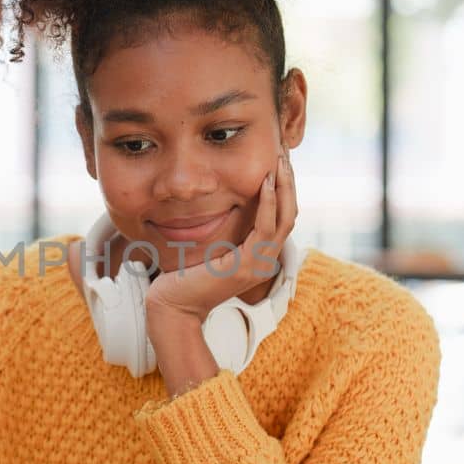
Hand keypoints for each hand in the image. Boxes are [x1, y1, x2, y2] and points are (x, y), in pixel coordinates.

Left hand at [146, 147, 297, 322]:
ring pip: (285, 219)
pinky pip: (265, 229)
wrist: (173, 308)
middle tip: (285, 156)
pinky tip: (264, 184)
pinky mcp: (246, 265)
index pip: (282, 219)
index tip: (279, 165)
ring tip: (280, 162)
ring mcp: (258, 265)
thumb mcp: (210, 252)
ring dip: (284, 188)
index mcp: (259, 258)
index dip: (284, 191)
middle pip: (291, 216)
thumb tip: (224, 210)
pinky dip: (268, 204)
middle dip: (289, 184)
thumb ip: (223, 236)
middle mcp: (265, 262)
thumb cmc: (184, 279)